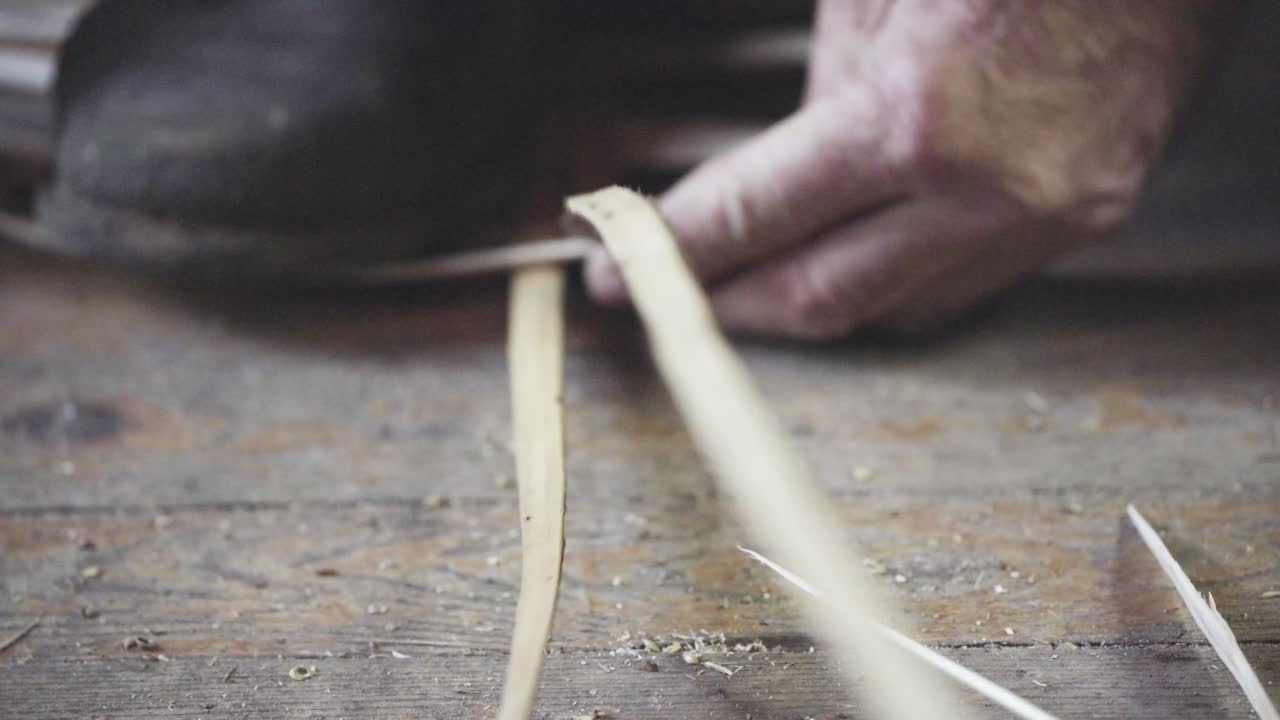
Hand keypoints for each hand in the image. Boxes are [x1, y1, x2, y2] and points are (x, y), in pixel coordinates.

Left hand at [586, 0, 1216, 338]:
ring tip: (761, 282)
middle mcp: (985, 192)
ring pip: (900, 310)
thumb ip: (819, 98)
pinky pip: (970, 286)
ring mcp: (1048, 218)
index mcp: (915, 120)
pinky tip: (864, 260)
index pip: (760, 217)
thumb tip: (782, 181)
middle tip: (678, 296)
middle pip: (823, 297)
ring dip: (818, 300)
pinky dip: (899, 282)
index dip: (678, 252)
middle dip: (734, 304)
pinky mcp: (1091, 219)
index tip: (618, 272)